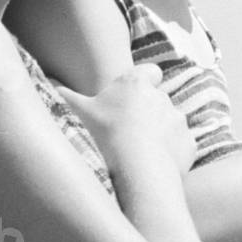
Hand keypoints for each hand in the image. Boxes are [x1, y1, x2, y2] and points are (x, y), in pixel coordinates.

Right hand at [56, 65, 195, 183]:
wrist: (137, 170)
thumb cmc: (105, 135)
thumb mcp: (77, 112)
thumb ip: (64, 96)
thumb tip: (52, 86)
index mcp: (136, 83)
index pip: (149, 72)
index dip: (143, 82)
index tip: (130, 98)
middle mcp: (161, 96)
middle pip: (157, 99)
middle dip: (147, 111)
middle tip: (127, 130)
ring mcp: (178, 120)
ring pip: (170, 122)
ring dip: (160, 132)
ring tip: (139, 151)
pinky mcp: (189, 142)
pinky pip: (180, 144)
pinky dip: (171, 152)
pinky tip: (153, 163)